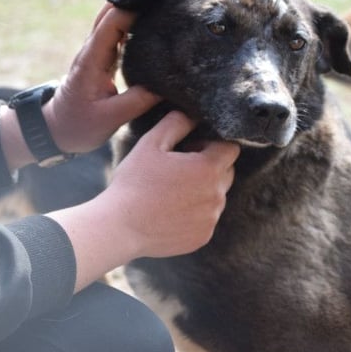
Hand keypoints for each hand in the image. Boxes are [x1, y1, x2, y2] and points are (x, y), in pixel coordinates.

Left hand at [43, 2, 159, 154]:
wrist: (55, 131)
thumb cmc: (78, 126)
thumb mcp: (109, 119)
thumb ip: (138, 101)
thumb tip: (168, 85)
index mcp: (92, 59)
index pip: (112, 22)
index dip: (134, 7)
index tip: (159, 0)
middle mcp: (93, 50)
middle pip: (111, 11)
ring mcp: (97, 52)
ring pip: (115, 20)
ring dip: (135, 8)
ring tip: (164, 1)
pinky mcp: (104, 59)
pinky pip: (119, 34)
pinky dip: (135, 24)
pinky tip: (154, 22)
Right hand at [47, 111, 240, 291]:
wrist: (120, 227)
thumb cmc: (134, 182)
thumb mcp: (151, 143)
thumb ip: (176, 123)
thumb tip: (192, 115)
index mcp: (209, 168)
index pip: (230, 148)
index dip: (211, 144)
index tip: (190, 148)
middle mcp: (217, 195)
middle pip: (227, 172)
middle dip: (210, 166)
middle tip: (180, 168)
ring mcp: (211, 218)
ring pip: (216, 196)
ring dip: (203, 190)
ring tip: (172, 191)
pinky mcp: (204, 237)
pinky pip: (207, 218)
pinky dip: (195, 212)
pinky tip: (171, 211)